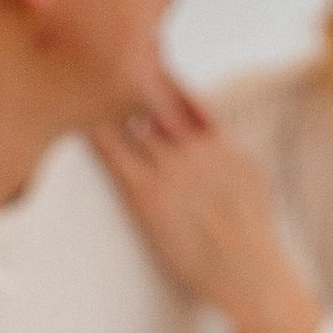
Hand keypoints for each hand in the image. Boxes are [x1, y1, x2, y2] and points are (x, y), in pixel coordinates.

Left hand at [90, 77, 323, 332]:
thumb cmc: (253, 240)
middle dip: (129, 82)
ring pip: (132, 122)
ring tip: (82, 83)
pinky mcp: (149, 197)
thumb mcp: (253, 181)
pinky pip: (116, 155)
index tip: (142, 58)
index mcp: (220, 143)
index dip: (160, 77)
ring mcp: (172, 170)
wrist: (252, 274)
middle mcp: (194, 147)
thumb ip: (229, 153)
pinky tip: (78, 120)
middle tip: (101, 59)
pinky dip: (97, 135)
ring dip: (108, 103)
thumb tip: (218, 143)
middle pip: (153, 101)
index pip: (184, 97)